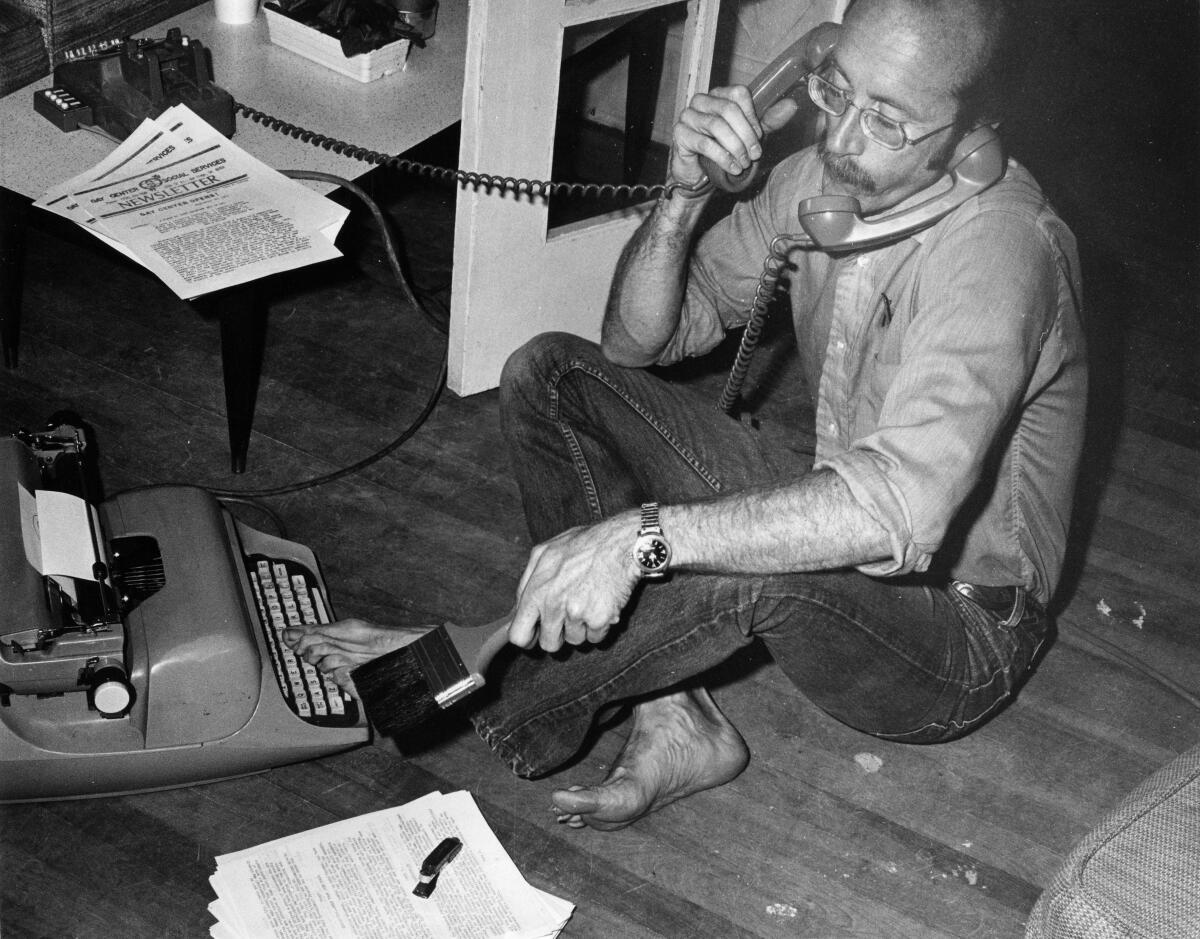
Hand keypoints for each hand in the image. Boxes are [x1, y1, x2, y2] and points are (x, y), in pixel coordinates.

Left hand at [508, 513, 640, 652]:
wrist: (621, 542)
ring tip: (589, 602)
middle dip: (558, 636)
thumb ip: (528, 580)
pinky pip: (596, 638)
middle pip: (549, 644)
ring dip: (582, 628)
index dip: (528, 638)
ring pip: (575, 640)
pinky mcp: (600, 619)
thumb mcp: (546, 551)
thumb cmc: (585, 544)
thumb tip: (518, 607)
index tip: (536, 635)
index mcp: (536, 589)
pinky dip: (601, 626)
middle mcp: (553, 604)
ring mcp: (577, 614)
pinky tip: (603, 604)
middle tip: (568, 619)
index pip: (518, 634)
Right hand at [669, 86, 799, 188]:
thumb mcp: (748, 135)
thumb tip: (792, 105)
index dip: (752, 116)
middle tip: (755, 154)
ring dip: (736, 147)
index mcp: (718, 95)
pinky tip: (733, 168)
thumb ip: (768, 120)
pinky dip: (723, 157)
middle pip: (729, 109)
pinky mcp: (680, 135)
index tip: (759, 136)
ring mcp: (688, 116)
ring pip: (717, 126)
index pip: (738, 94)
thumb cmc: (723, 150)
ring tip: (744, 163)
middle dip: (746, 135)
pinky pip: (704, 143)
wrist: (699, 175)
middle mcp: (701, 101)